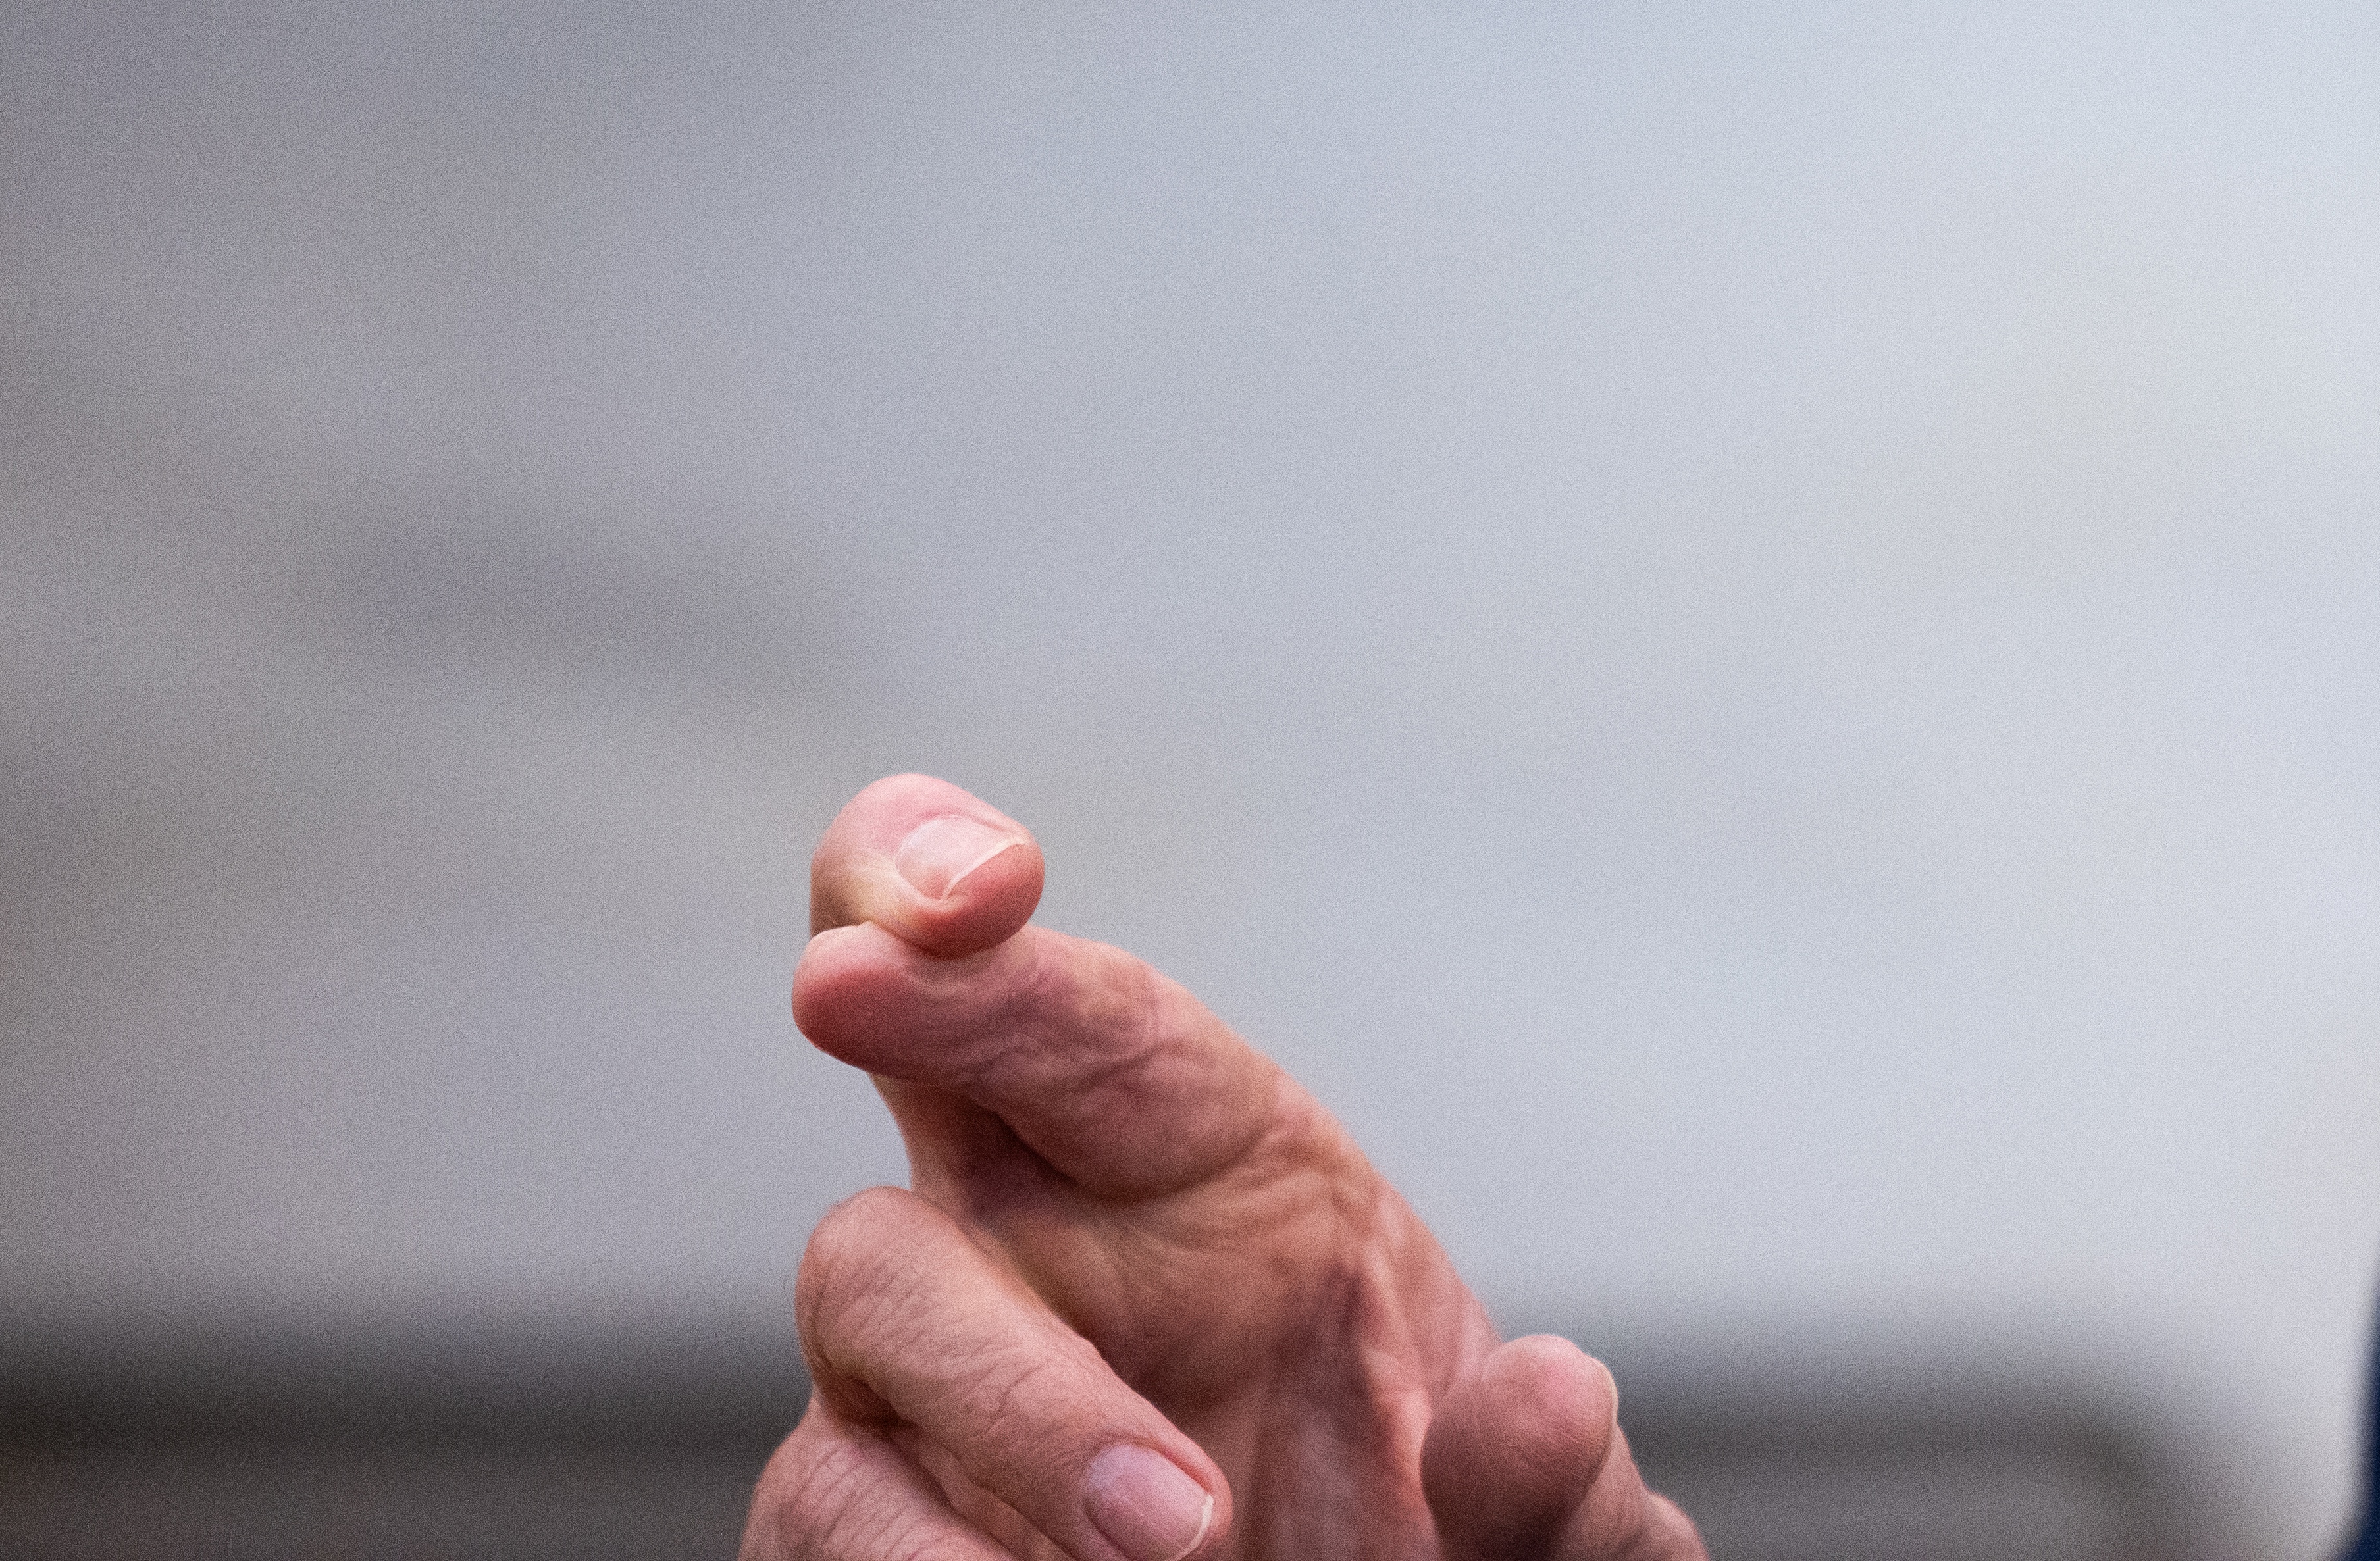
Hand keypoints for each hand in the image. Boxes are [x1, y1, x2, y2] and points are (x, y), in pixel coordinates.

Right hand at [747, 773, 1700, 1560]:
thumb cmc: (1432, 1557)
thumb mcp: (1536, 1519)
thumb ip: (1548, 1470)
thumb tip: (1548, 1405)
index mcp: (1209, 1163)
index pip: (1096, 1003)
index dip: (1014, 909)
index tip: (983, 885)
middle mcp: (1045, 1231)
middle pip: (918, 1049)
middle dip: (911, 998)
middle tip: (854, 980)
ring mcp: (934, 1372)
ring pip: (873, 1288)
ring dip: (1012, 1395)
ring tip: (1176, 1535)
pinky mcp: (870, 1516)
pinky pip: (831, 1500)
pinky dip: (915, 1550)